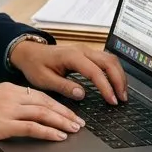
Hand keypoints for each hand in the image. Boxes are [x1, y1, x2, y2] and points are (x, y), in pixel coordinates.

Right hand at [0, 82, 85, 145]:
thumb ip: (4, 104)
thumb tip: (19, 115)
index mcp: (7, 88)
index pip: (39, 95)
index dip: (57, 104)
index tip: (68, 112)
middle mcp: (10, 96)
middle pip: (46, 103)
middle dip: (65, 113)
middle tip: (79, 122)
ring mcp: (8, 110)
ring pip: (43, 113)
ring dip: (62, 122)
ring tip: (74, 130)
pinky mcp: (3, 124)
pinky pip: (32, 127)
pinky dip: (48, 132)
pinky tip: (58, 137)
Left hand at [8, 41, 127, 104]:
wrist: (29, 53)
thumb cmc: (35, 65)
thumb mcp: (44, 80)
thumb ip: (63, 87)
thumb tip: (82, 94)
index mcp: (71, 56)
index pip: (95, 72)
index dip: (106, 87)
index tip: (112, 101)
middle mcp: (82, 51)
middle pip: (109, 62)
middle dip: (119, 81)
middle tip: (122, 99)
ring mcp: (86, 50)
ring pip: (110, 59)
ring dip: (119, 75)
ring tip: (122, 93)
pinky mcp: (87, 54)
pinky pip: (106, 60)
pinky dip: (114, 71)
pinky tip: (116, 84)